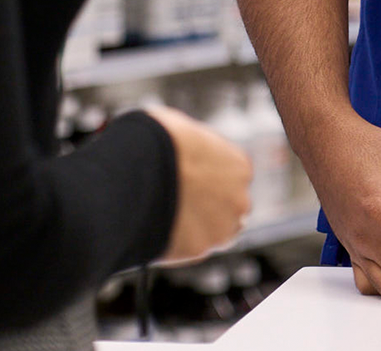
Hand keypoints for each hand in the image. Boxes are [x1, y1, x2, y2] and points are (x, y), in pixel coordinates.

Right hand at [144, 103, 252, 262]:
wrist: (140, 169)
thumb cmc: (157, 140)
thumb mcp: (182, 130)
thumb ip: (195, 149)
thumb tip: (184, 151)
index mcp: (239, 166)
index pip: (233, 179)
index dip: (211, 180)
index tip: (193, 182)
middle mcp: (240, 199)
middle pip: (230, 208)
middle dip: (210, 206)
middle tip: (181, 202)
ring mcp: (222, 227)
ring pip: (216, 233)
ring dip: (198, 228)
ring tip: (168, 217)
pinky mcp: (200, 250)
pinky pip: (192, 248)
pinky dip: (179, 242)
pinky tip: (160, 228)